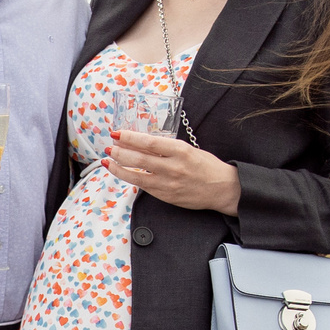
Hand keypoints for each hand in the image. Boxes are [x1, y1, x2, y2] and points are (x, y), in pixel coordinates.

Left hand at [107, 130, 239, 213]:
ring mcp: (168, 183)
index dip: (130, 137)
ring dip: (119, 167)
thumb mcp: (189, 149)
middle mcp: (173, 167)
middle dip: (120, 151)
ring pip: (136, 175)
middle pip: (139, 159)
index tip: (117, 133)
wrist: (222, 189)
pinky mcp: (165, 196)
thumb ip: (167, 147)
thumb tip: (140, 142)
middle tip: (109, 146)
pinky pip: (142, 186)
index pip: (149, 143)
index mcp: (181, 151)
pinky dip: (129, 178)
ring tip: (108, 159)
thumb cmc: (206, 166)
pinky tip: (120, 172)